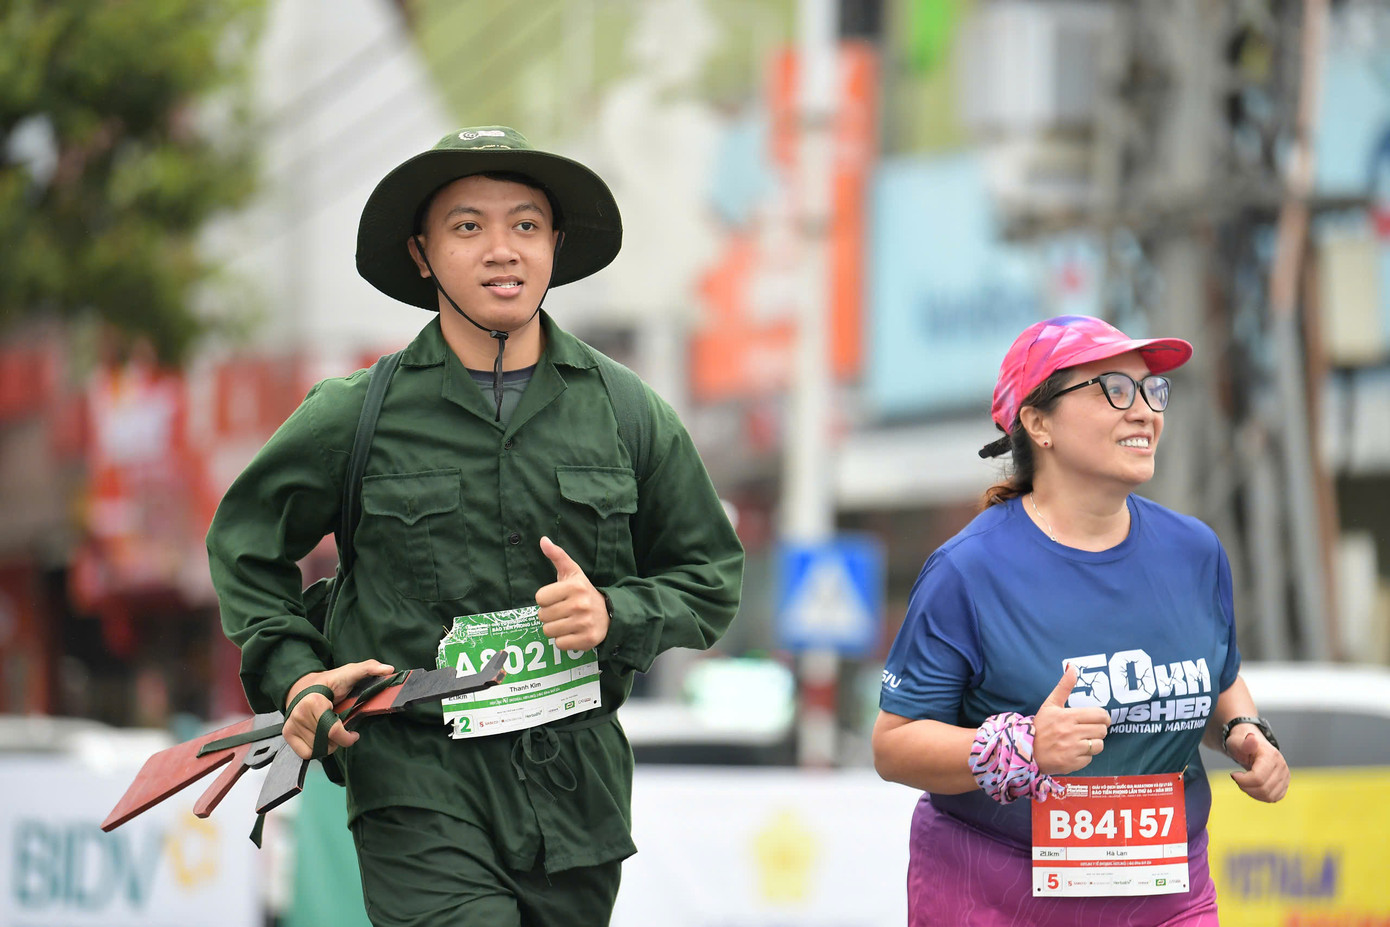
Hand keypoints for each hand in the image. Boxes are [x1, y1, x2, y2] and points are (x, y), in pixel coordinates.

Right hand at [282, 660, 394, 760]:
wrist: (301, 685)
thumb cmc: (329, 682)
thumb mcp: (350, 672)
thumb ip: (369, 668)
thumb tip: (389, 669)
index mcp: (314, 701)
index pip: (334, 731)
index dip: (347, 738)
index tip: (354, 734)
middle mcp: (299, 714)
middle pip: (326, 742)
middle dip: (338, 739)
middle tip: (341, 729)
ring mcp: (291, 724)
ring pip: (317, 749)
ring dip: (328, 743)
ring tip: (329, 730)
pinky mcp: (287, 733)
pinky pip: (306, 753)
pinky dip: (315, 748)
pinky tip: (319, 736)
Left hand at [535, 536, 608, 650]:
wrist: (610, 612)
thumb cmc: (583, 591)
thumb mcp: (573, 572)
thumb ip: (557, 556)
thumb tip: (543, 540)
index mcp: (574, 586)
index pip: (540, 598)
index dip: (546, 599)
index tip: (558, 598)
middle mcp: (580, 604)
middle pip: (542, 616)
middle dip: (550, 615)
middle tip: (563, 611)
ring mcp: (584, 623)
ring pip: (549, 631)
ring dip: (555, 628)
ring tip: (568, 621)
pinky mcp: (587, 640)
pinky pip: (560, 644)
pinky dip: (564, 640)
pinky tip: (573, 632)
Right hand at [1033, 664, 1112, 774]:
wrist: (1026, 750)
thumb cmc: (1040, 726)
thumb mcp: (1050, 704)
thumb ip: (1064, 687)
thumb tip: (1072, 667)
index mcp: (1068, 716)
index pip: (1100, 715)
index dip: (1103, 718)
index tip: (1098, 720)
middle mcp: (1071, 732)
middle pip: (1102, 731)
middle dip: (1097, 731)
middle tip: (1087, 730)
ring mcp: (1072, 749)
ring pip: (1098, 745)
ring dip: (1092, 744)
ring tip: (1080, 742)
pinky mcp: (1071, 763)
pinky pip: (1089, 759)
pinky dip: (1083, 757)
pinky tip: (1073, 752)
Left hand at [1227, 728, 1289, 802]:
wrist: (1251, 747)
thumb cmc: (1241, 745)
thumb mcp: (1237, 742)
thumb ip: (1243, 743)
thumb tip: (1251, 737)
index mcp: (1271, 755)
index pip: (1258, 778)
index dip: (1242, 780)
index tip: (1233, 774)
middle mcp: (1282, 767)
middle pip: (1263, 789)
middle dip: (1246, 787)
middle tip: (1238, 778)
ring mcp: (1285, 777)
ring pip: (1269, 796)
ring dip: (1252, 792)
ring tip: (1245, 782)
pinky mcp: (1284, 786)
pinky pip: (1272, 798)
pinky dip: (1259, 796)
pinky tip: (1252, 787)